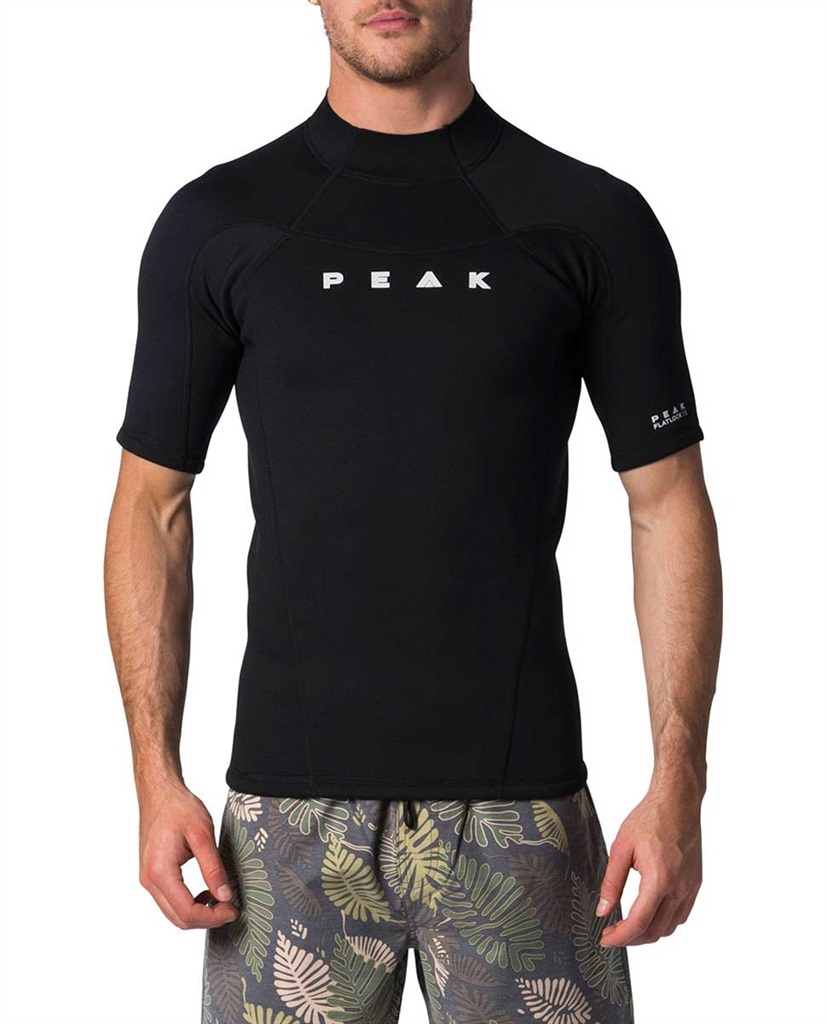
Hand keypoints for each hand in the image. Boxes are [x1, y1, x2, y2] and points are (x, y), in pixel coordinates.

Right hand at [138, 781, 238, 929]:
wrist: (159, 793)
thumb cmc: (179, 808)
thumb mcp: (202, 834)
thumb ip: (213, 867)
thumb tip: (224, 896)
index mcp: (160, 872)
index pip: (187, 912)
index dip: (213, 917)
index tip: (233, 910)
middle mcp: (149, 880)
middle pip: (178, 918)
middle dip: (207, 919)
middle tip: (231, 908)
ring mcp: (148, 879)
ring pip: (173, 913)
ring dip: (198, 913)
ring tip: (221, 901)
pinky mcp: (151, 875)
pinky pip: (170, 900)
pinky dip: (188, 904)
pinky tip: (206, 893)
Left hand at [595, 786, 702, 946]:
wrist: (678, 802)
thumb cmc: (649, 818)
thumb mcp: (621, 848)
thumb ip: (612, 883)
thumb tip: (603, 910)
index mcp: (660, 879)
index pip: (639, 923)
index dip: (621, 937)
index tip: (605, 940)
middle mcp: (679, 888)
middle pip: (656, 931)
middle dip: (632, 939)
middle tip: (613, 935)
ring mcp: (691, 887)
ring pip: (670, 927)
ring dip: (649, 932)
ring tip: (628, 926)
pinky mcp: (695, 883)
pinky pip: (681, 914)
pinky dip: (665, 922)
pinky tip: (650, 913)